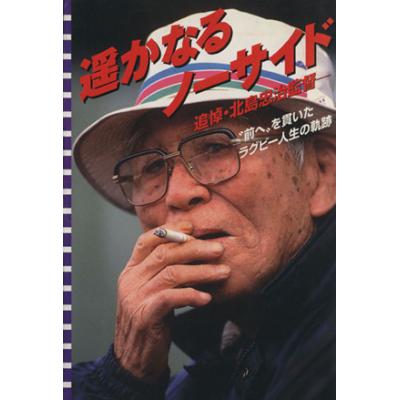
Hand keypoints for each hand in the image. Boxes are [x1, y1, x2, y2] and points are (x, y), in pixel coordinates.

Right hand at [114, 221, 229, 381]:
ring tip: (224, 273)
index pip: (147, 240)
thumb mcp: (151, 291)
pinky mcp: (145, 315)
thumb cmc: (150, 321)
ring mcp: (135, 297)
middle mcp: (130, 280)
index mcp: (131, 271)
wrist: (134, 360)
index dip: (170, 230)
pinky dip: (192, 295)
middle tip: (219, 249)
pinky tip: (208, 298)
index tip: (193, 227)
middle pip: (165, 253)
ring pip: (172, 273)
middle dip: (195, 248)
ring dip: (202, 271)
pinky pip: (172, 297)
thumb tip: (192, 251)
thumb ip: (163, 272)